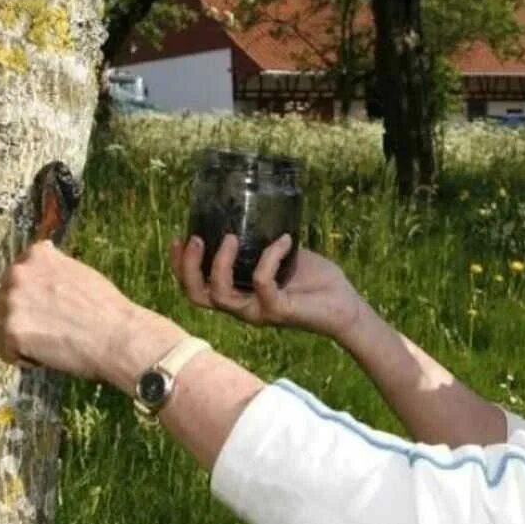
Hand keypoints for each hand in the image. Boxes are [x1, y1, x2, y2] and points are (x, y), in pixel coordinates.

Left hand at [0, 241, 138, 379]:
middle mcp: (18, 274)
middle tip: (53, 328)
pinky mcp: (11, 332)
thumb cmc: (105, 308)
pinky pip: (6, 352)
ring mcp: (12, 303)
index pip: (15, 277)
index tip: (49, 308)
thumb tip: (43, 254)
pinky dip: (24, 358)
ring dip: (22, 337)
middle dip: (22, 317)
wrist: (118, 337)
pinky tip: (49, 354)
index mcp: (35, 256)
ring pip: (2, 326)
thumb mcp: (77, 271)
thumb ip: (52, 267)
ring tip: (52, 341)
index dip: (31, 297)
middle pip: (3, 301)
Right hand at [169, 233, 363, 340]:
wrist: (345, 305)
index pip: (196, 288)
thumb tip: (248, 211)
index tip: (178, 239)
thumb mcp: (281, 256)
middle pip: (197, 295)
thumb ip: (262, 244)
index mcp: (237, 295)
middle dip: (188, 268)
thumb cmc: (315, 281)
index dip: (180, 267)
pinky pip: (262, 281)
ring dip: (219, 264)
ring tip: (230, 237)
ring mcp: (257, 311)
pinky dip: (271, 256)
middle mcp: (241, 307)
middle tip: (195, 239)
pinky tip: (285, 240)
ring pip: (220, 295)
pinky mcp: (277, 311)